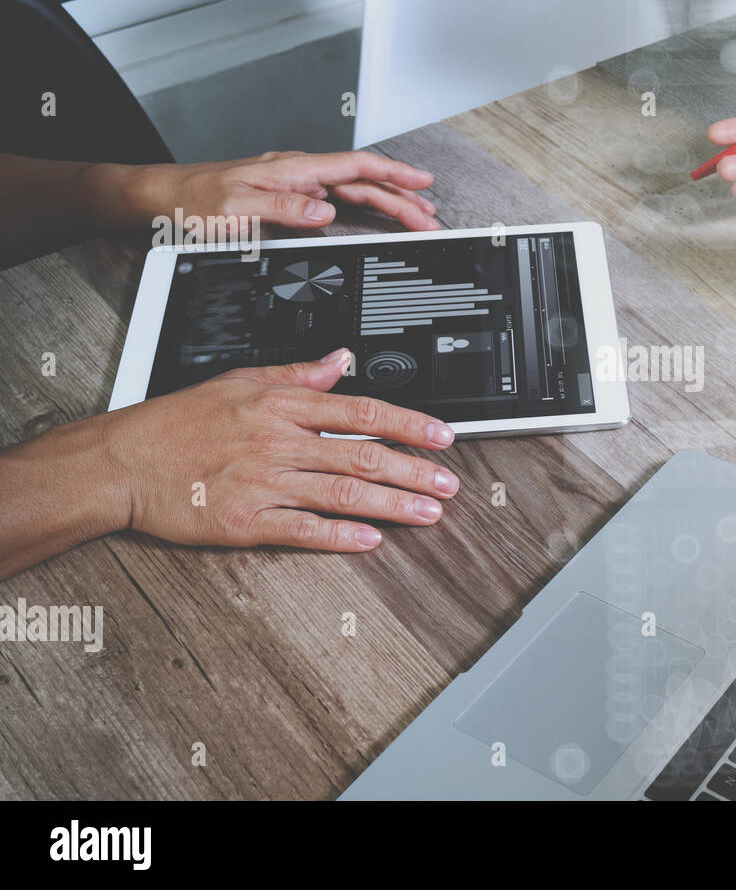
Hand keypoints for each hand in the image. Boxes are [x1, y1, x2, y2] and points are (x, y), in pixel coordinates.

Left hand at [102, 150, 441, 231]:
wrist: (162, 198)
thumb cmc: (193, 201)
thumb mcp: (237, 209)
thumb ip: (284, 208)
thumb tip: (325, 212)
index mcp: (294, 170)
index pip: (357, 168)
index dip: (395, 176)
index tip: (424, 185)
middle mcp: (299, 173)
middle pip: (364, 181)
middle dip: (403, 196)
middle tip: (432, 217)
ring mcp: (295, 183)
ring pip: (354, 190)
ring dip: (387, 202)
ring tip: (416, 215)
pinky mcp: (288, 196)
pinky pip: (338, 199)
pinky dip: (363, 208)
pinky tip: (374, 217)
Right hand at [102, 349, 458, 552]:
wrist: (121, 461)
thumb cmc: (176, 422)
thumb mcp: (238, 382)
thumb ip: (297, 375)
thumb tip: (342, 360)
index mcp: (280, 406)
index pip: (361, 411)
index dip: (408, 424)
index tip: (442, 438)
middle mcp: (278, 443)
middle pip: (362, 456)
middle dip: (414, 472)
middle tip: (448, 485)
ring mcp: (263, 484)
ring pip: (343, 494)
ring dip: (393, 505)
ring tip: (428, 513)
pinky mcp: (245, 522)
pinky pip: (304, 530)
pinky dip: (341, 535)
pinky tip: (372, 539)